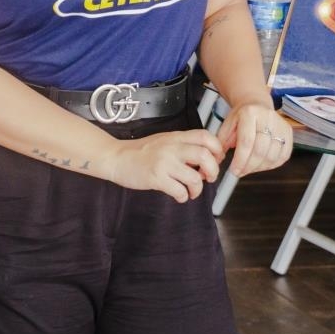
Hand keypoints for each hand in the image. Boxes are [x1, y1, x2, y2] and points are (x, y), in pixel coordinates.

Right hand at [108, 129, 224, 202]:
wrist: (118, 157)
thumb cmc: (142, 151)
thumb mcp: (165, 141)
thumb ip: (184, 146)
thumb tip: (205, 160)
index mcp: (176, 137)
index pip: (205, 136)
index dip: (217, 149)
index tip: (216, 159)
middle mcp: (172, 147)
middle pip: (205, 155)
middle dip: (213, 170)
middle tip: (209, 177)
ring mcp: (163, 162)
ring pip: (194, 177)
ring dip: (198, 189)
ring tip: (192, 191)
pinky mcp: (155, 178)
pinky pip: (179, 191)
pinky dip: (183, 197)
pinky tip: (179, 195)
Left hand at [217, 102, 291, 177]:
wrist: (257, 103)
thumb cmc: (242, 116)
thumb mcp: (228, 124)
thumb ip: (222, 142)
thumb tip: (217, 160)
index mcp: (250, 113)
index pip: (246, 141)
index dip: (240, 160)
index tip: (234, 170)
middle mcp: (267, 117)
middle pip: (260, 150)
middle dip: (249, 166)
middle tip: (241, 172)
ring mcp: (280, 124)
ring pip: (272, 155)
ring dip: (259, 167)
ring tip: (249, 168)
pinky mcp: (288, 132)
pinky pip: (283, 156)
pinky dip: (272, 165)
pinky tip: (261, 164)